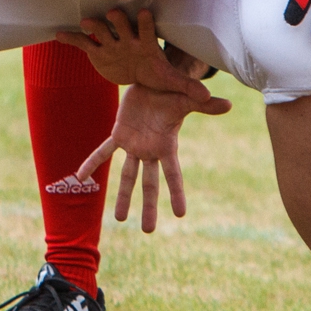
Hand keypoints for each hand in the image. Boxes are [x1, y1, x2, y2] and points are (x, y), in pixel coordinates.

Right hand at [56, 8, 212, 94]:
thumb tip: (209, 97)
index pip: (146, 29)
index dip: (145, 22)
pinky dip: (71, 38)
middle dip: (117, 20)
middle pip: (121, 24)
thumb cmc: (155, 73)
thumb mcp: (170, 82)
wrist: (138, 71)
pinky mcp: (96, 50)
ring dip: (94, 25)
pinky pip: (82, 43)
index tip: (145, 13)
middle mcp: (127, 38)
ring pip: (100, 30)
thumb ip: (187, 87)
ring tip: (86, 23)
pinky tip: (58, 34)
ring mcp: (110, 43)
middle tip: (113, 14)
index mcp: (145, 44)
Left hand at [75, 82, 230, 231]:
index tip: (180, 214)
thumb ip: (206, 105)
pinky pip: (104, 152)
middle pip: (149, 184)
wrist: (152, 80)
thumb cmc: (172, 91)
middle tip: (148, 231)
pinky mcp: (119, 134)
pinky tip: (80, 176)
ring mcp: (134, 145)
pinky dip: (92, 163)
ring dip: (123, 196)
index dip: (176, 193)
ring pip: (126, 175)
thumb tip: (230, 104)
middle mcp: (150, 151)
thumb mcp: (187, 98)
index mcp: (167, 146)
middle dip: (148, 206)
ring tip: (119, 219)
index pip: (173, 175)